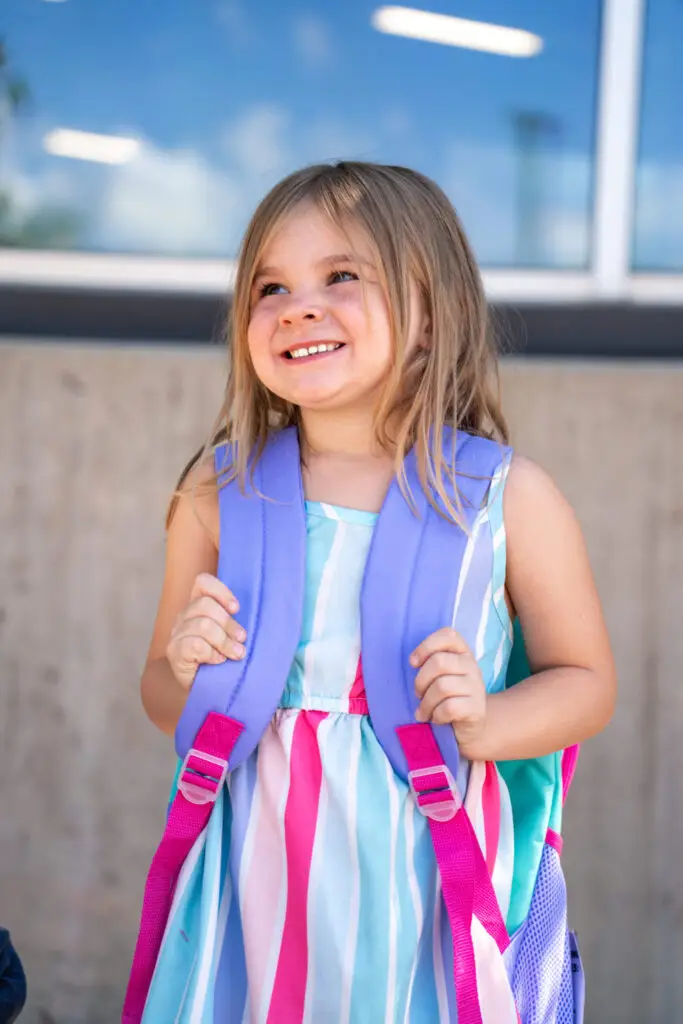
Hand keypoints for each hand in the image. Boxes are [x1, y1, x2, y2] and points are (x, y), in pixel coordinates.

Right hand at [166, 573, 246, 689]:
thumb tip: (259, 612)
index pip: (202, 582)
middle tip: (242, 640)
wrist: (210, 690)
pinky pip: (195, 645)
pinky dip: (211, 654)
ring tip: (235, 654)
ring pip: (203, 625)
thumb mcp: (233, 635)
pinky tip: (217, 661)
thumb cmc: (225, 659)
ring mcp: (177, 634)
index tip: (236, 609)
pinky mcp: (175, 652)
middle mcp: (184, 617)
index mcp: (198, 606)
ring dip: (224, 642)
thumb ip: (237, 621)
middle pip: (205, 605)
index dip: (221, 591)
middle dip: (229, 624)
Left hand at [410, 628, 486, 756]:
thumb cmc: (446, 699)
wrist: (469, 729)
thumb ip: (430, 663)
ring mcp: (477, 688)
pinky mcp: (477, 710)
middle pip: (439, 662)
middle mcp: (472, 667)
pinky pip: (449, 708)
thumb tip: (413, 661)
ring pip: (442, 686)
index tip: (413, 663)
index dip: (426, 646)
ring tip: (425, 712)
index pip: (449, 635)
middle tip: (419, 694)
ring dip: (426, 703)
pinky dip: (437, 715)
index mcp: (462, 654)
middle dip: (421, 681)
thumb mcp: (439, 677)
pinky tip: (437, 719)